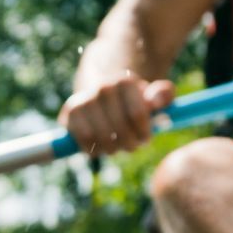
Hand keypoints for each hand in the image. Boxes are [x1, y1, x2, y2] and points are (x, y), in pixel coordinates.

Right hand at [57, 72, 175, 157]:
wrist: (102, 96)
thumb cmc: (132, 102)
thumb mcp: (152, 98)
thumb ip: (163, 97)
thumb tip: (155, 103)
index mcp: (125, 82)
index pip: (138, 115)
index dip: (144, 133)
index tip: (146, 139)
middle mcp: (103, 87)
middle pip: (120, 130)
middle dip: (129, 144)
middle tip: (131, 145)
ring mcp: (85, 99)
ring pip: (102, 138)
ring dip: (112, 149)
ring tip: (116, 145)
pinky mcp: (70, 113)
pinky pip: (85, 141)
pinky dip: (94, 149)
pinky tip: (101, 145)